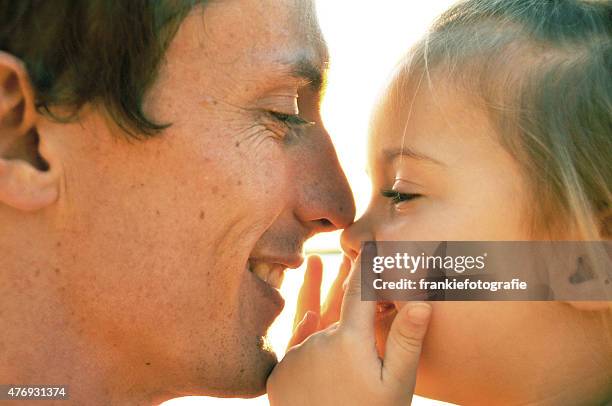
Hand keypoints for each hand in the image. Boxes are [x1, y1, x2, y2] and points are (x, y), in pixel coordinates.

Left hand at [267, 250, 431, 405]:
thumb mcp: (395, 386)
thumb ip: (405, 341)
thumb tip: (419, 300)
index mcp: (349, 340)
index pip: (360, 288)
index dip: (368, 261)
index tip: (372, 239)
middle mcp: (316, 341)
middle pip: (337, 306)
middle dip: (348, 281)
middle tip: (350, 250)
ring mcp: (294, 357)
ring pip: (316, 326)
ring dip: (325, 306)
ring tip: (318, 264)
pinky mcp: (279, 374)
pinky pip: (296, 346)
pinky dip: (306, 330)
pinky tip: (310, 313)